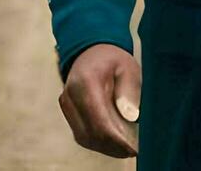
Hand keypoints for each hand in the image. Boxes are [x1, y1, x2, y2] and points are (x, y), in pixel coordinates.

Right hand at [58, 43, 141, 157]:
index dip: (116, 139)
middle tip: (134, 151)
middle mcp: (70, 95)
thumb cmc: (113, 59)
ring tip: (126, 149)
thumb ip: (129, 90)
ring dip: (105, 147)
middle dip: (113, 146)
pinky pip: (81, 134)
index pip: (99, 120)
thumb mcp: (128, 67)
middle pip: (90, 133)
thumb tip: (131, 116)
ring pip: (84, 137)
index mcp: (86, 81)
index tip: (134, 148)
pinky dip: (98, 142)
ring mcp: (66, 104)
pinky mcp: (68, 112)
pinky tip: (114, 143)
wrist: (91, 51)